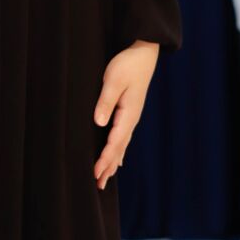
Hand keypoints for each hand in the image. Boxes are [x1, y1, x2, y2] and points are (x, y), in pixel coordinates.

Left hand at [93, 40, 158, 189]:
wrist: (144, 53)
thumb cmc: (127, 64)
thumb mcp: (113, 80)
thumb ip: (106, 101)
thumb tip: (99, 123)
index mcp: (128, 114)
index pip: (114, 142)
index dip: (104, 159)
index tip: (95, 173)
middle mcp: (131, 119)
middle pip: (119, 149)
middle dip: (108, 167)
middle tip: (98, 186)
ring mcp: (132, 117)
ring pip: (121, 146)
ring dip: (113, 162)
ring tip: (105, 179)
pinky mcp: (130, 113)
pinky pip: (123, 138)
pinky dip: (118, 151)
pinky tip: (118, 160)